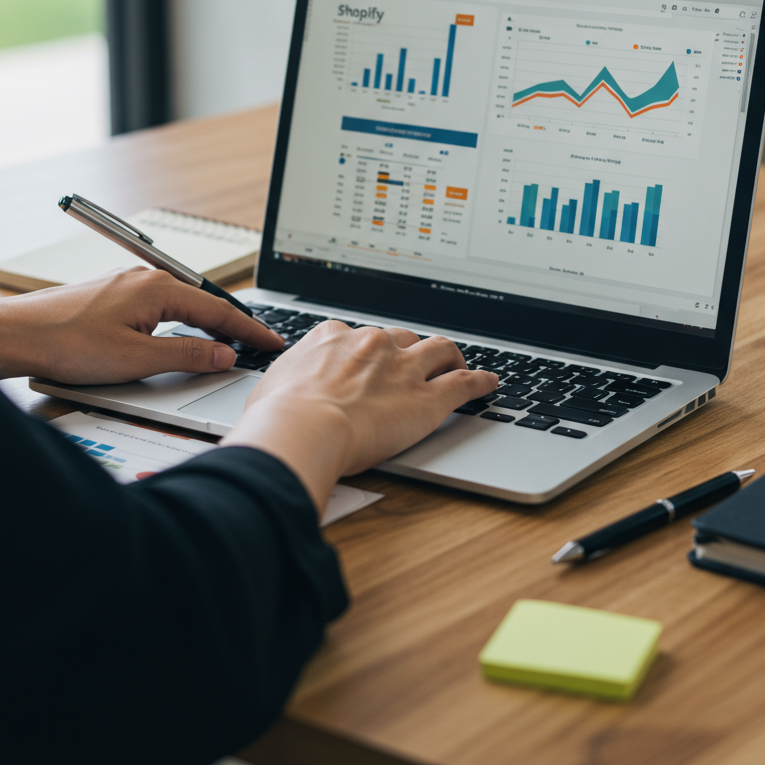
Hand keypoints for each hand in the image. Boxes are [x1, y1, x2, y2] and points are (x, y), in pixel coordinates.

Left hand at [0, 267, 282, 382]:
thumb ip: (187, 357)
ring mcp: (126, 286)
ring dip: (203, 326)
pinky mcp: (111, 298)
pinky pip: (159, 308)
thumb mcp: (138, 358)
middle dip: (232, 325)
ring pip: (179, 306)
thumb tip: (224, 354)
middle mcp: (145, 279)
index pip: (219, 310)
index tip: (272, 342)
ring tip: (224, 345)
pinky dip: (178, 324)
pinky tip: (176, 338)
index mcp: (159, 288)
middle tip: (257, 345)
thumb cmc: (67, 343)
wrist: (16, 335)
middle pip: (202, 304)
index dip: (250, 331)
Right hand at [221, 322, 497, 512]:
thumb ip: (291, 376)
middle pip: (401, 338)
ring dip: (450, 355)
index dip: (368, 350)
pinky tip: (489, 384)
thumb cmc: (279, 414)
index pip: (359, 336)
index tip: (371, 359)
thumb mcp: (275, 383)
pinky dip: (480, 381)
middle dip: (409, 349)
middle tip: (414, 362)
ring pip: (438, 349)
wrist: (301, 428)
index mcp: (334, 337)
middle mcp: (372, 344)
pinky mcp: (427, 398)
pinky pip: (464, 382)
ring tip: (457, 361)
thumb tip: (283, 387)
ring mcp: (403, 368)